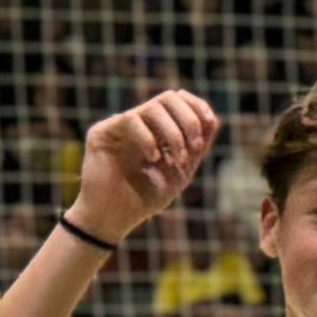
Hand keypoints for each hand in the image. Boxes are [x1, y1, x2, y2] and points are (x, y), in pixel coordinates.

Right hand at [72, 91, 220, 241]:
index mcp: (158, 129)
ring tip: (178, 160)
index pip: (179, 100)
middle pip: (169, 97)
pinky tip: (153, 160)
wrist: (114, 219)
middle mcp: (140, 123)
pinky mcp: (102, 132)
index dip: (197, 106)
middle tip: (195, 147)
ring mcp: (121, 126)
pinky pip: (130, 120)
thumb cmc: (145, 198)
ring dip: (174, 134)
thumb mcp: (181, 173)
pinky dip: (149, 139)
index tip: (210, 122)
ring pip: (153, 106)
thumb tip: (214, 120)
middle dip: (189, 119)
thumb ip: (197, 148)